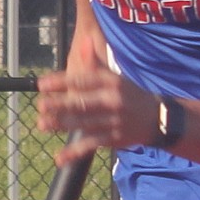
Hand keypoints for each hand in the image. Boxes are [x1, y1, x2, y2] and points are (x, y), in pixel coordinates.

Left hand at [37, 49, 159, 158]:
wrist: (159, 119)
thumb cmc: (130, 95)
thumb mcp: (116, 77)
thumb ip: (96, 62)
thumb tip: (84, 41)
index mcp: (111, 81)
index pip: (83, 80)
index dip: (61, 81)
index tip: (41, 84)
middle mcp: (113, 100)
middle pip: (83, 102)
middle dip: (60, 104)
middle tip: (41, 105)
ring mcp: (114, 121)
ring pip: (84, 123)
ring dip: (61, 125)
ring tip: (42, 124)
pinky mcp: (114, 139)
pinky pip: (91, 145)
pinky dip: (74, 152)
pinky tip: (59, 158)